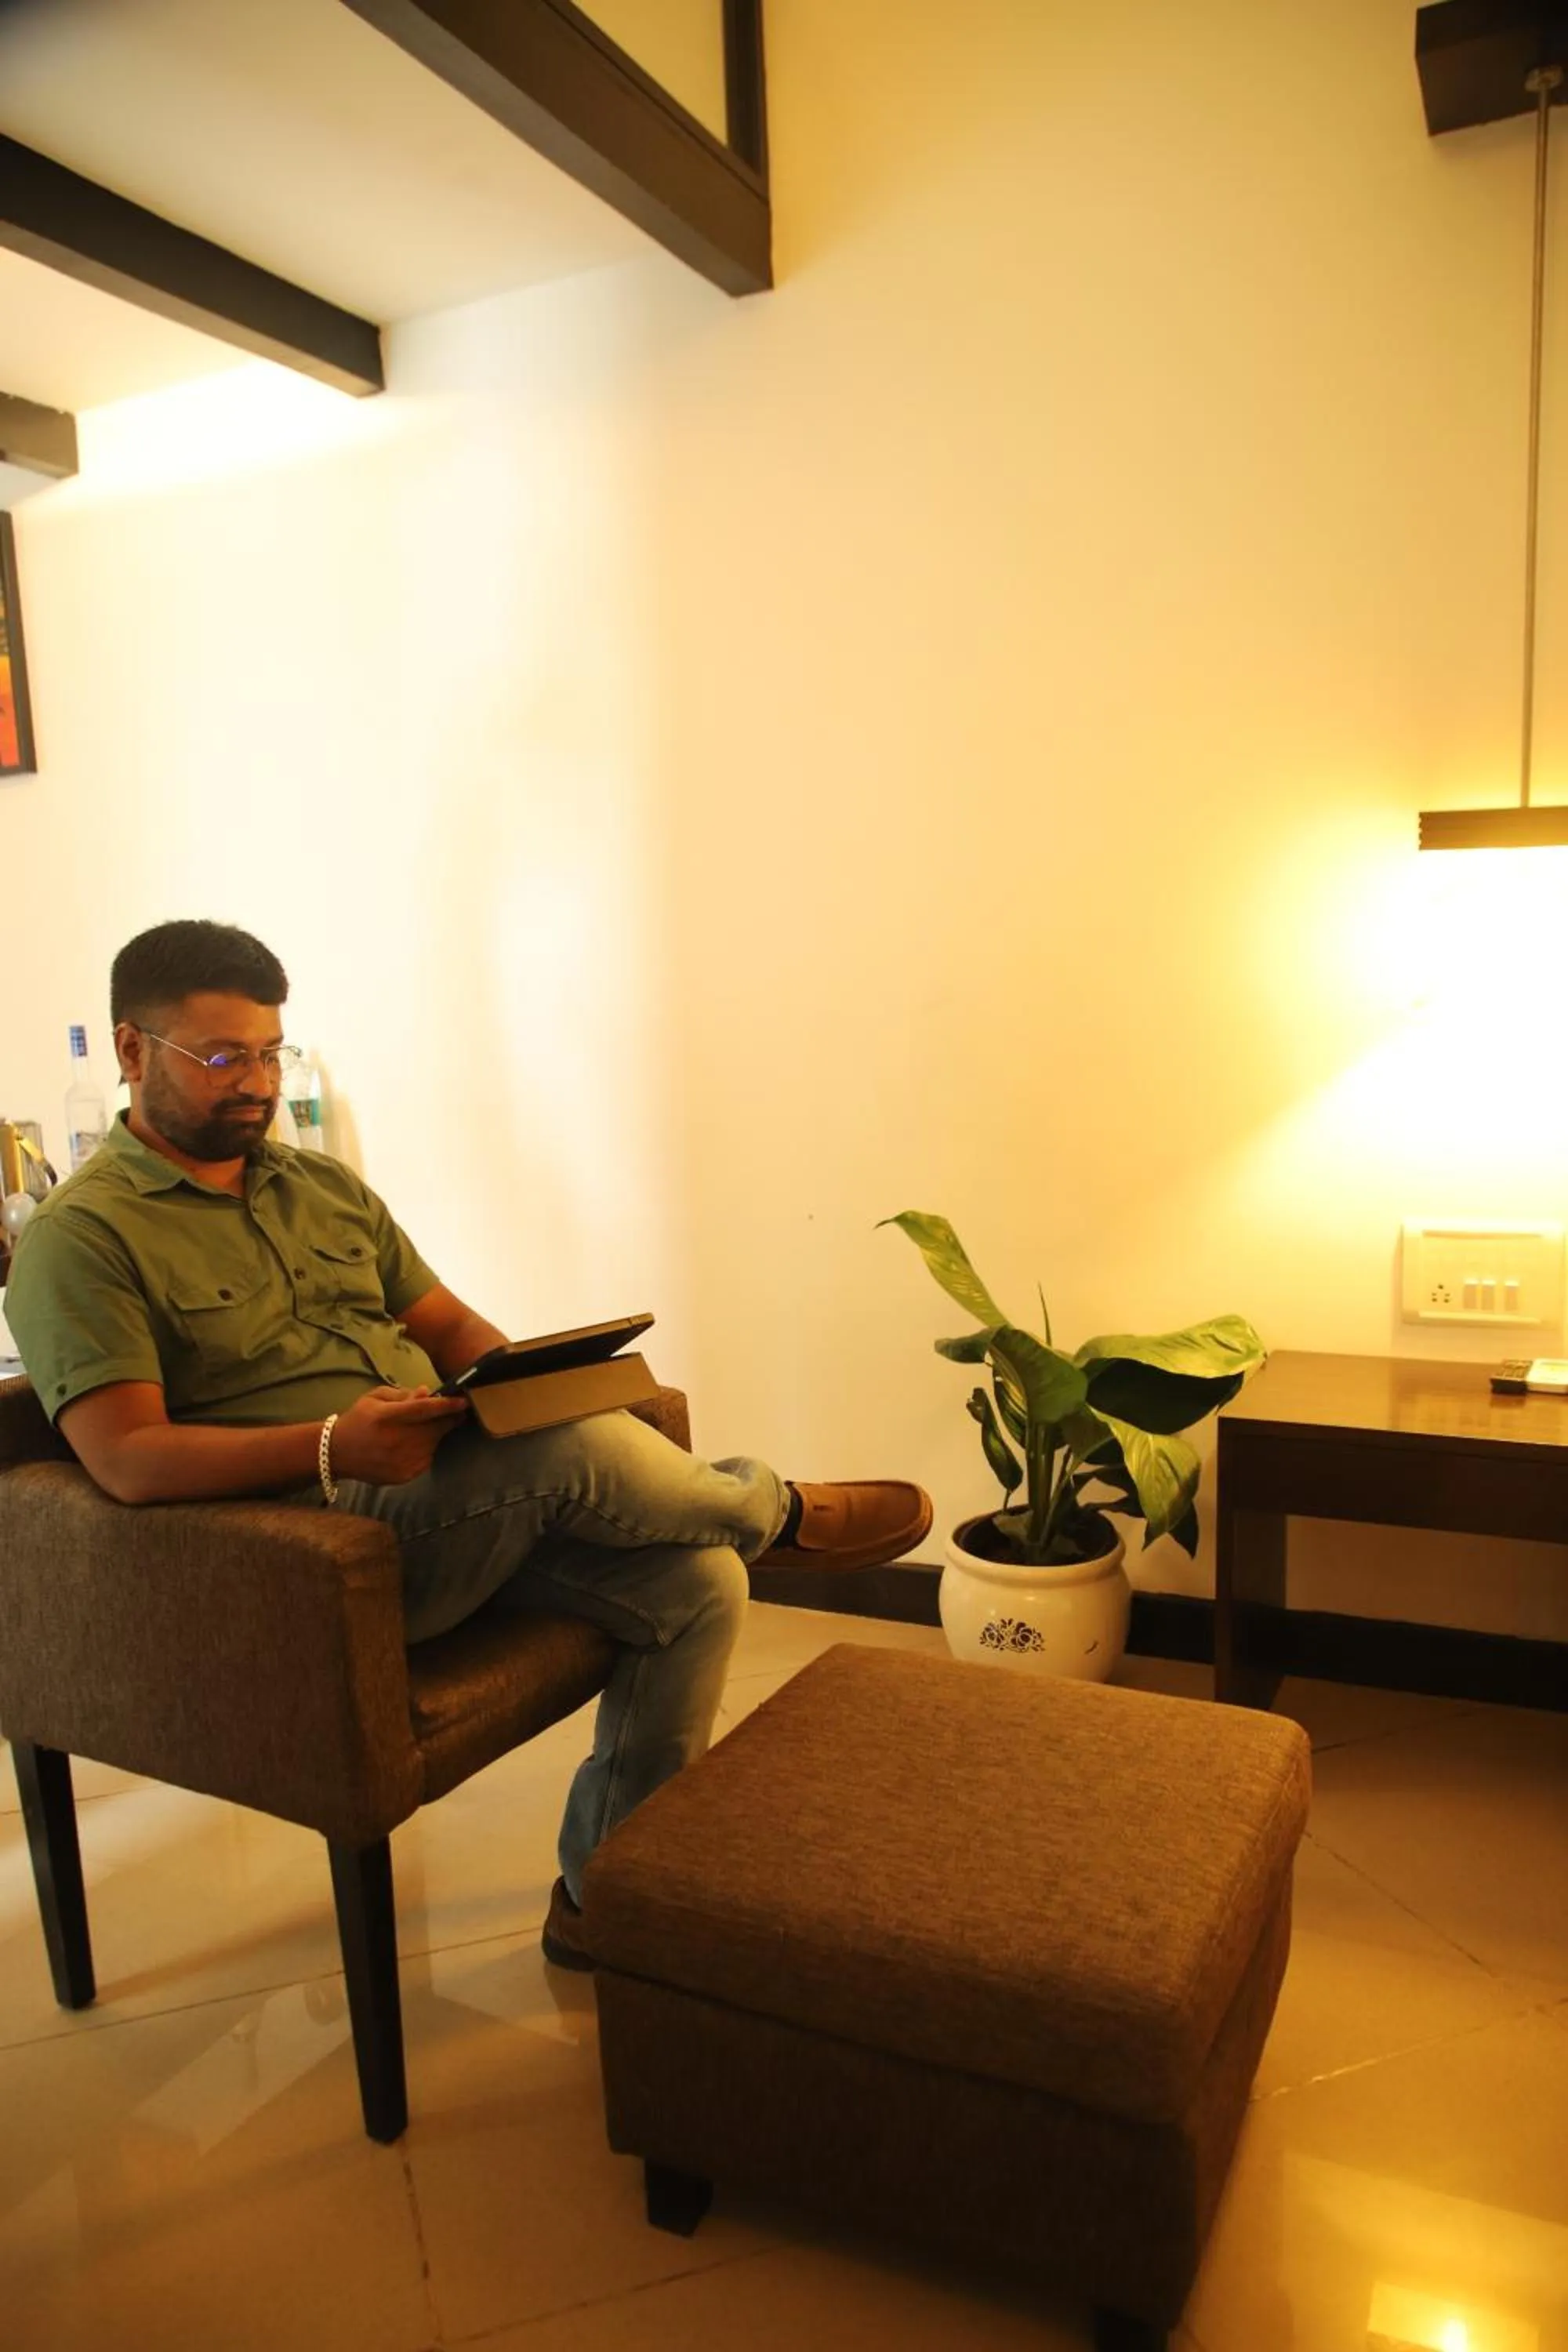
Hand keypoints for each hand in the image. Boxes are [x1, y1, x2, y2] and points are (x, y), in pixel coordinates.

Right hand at [331, 1386, 468, 1485]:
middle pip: (435, 1428)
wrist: (338, 1453)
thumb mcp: (375, 1398)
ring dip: (435, 1434)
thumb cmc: (360, 1420)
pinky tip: (412, 1445)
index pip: (424, 1410)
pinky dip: (426, 1450)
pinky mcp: (405, 1475)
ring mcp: (401, 1461)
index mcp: (387, 1417)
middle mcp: (396, 1440)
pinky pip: (427, 1459)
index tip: (464, 1401)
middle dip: (448, 1419)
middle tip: (455, 1412)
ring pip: (433, 1443)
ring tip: (421, 1429)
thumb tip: (427, 1393)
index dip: (447, 1405)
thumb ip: (402, 1394)